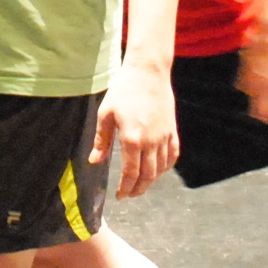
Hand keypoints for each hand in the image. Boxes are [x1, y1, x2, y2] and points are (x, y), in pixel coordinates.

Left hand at [89, 57, 178, 198]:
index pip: (131, 173)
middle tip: (129, 195)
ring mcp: (164, 136)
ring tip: (141, 185)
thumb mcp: (106, 114)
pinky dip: (167, 167)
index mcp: (132, 138)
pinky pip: (173, 155)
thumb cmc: (123, 90)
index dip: (126, 188)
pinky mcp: (172, 130)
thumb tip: (94, 161)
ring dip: (151, 180)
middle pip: (148, 175)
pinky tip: (159, 170)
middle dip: (138, 189)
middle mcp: (151, 141)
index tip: (120, 195)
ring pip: (161, 168)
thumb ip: (101, 140)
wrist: (148, 72)